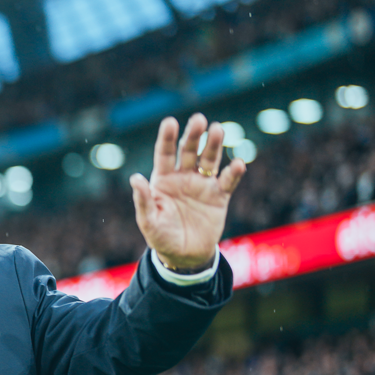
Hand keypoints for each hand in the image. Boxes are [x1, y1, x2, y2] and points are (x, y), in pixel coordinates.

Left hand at [130, 114, 245, 269]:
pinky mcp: (219, 197)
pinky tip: (238, 163)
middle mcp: (183, 177)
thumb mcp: (148, 221)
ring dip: (214, 145)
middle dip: (193, 135)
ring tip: (217, 129)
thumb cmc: (161, 237)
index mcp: (163, 179)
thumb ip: (143, 200)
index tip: (170, 121)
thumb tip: (135, 178)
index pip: (164, 154)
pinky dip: (234, 173)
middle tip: (199, 119)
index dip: (167, 138)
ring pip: (210, 160)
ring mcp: (202, 185)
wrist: (184, 255)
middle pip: (189, 151)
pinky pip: (228, 181)